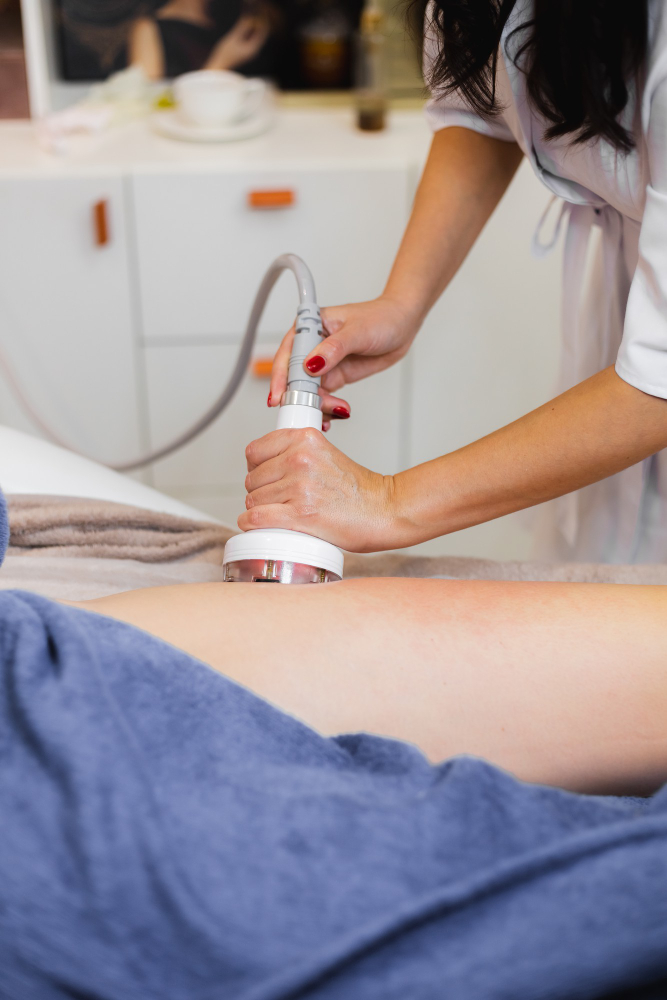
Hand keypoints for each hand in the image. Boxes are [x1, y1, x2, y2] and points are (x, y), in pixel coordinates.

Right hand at [207, 14, 270, 69]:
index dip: (263, 20)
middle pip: (259, 33)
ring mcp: (249, 50)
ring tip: (250, 13)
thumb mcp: (233, 38)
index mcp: (254, 49)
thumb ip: (242, 27)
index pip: (263, 32)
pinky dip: (248, 29)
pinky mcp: (244, 49)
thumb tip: (249, 17)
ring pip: (254, 34)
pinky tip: (244, 21)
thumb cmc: (224, 55)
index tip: (262, 10)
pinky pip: (249, 37)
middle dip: (258, 21)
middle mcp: (254, 50)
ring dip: (252, 24)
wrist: (218, 67)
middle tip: (256, 9)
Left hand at [239, 427, 399, 551]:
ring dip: (260, 510)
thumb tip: (264, 468)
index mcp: (305, 439)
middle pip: (252, 479)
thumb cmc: (359, 490)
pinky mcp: (300, 514)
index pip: (255, 451)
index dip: (256, 467)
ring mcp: (299, 487)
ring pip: (253, 500)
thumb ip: (297, 453)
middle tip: (278, 499)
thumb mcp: (326, 454)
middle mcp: (300, 459)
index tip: (265, 477)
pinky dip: (251, 524)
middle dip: (260, 491)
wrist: (385, 510)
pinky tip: (256, 526)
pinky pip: (257, 518)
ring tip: (279, 513)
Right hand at [268, 295, 420, 420]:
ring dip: (317, 405)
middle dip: (301, 397)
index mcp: (310, 326)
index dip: (281, 376)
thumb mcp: (357, 332)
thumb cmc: (381, 318)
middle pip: (294, 377)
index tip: (280, 395)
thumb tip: (312, 364)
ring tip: (336, 411)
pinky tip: (335, 415)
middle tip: (313, 411)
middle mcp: (311, 346)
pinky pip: (323, 396)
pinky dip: (327, 408)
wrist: (401, 326)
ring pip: (308, 391)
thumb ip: (334, 349)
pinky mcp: (334, 376)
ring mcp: (322, 363)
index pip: (288, 354)